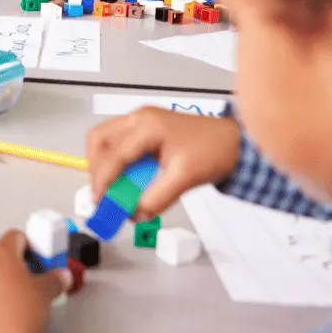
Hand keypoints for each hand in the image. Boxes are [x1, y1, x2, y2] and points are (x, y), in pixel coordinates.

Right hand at [86, 108, 241, 220]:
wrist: (235, 141)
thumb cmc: (213, 153)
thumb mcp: (185, 178)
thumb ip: (156, 198)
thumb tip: (134, 214)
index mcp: (147, 126)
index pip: (114, 154)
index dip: (103, 180)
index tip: (100, 203)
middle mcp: (138, 118)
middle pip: (99, 139)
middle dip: (96, 168)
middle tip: (102, 193)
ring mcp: (140, 119)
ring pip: (105, 138)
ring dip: (103, 163)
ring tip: (111, 187)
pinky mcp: (145, 126)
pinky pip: (118, 140)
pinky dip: (114, 159)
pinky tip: (124, 177)